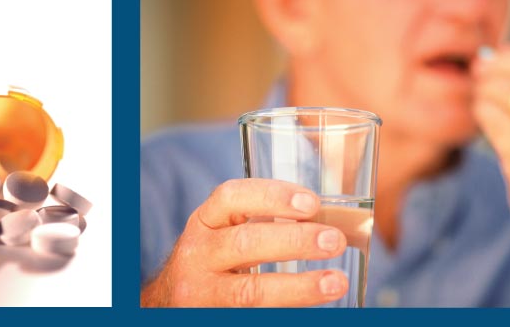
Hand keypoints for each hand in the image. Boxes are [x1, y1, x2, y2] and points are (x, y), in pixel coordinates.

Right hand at [140, 179, 349, 306]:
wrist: (173, 303)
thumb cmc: (214, 262)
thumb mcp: (225, 234)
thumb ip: (264, 225)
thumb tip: (328, 224)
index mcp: (204, 222)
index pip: (231, 197)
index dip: (273, 196)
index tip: (312, 203)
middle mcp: (197, 255)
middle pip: (245, 244)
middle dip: (295, 240)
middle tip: (334, 240)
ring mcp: (202, 293)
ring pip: (250, 291)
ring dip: (299, 286)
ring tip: (335, 282)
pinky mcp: (212, 318)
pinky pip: (252, 315)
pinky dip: (286, 309)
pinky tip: (313, 308)